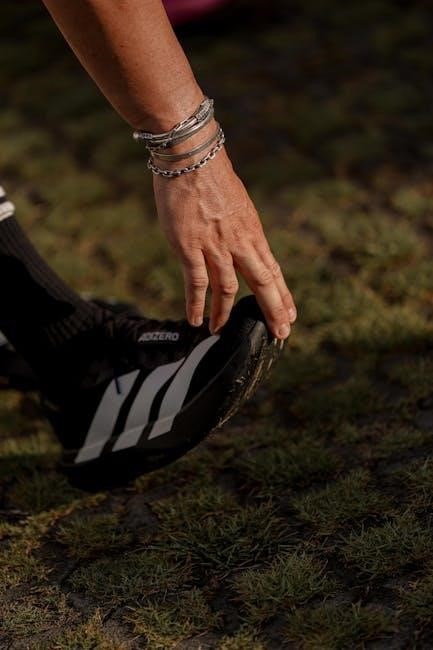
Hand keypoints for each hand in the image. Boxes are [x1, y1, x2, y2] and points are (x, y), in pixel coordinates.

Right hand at [152, 145, 296, 338]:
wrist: (192, 156)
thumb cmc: (211, 176)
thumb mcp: (237, 204)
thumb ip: (240, 228)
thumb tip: (242, 244)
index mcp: (252, 232)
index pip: (273, 270)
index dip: (282, 295)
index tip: (291, 315)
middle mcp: (239, 242)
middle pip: (262, 283)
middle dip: (273, 310)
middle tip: (280, 333)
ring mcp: (215, 246)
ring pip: (228, 288)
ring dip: (225, 312)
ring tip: (220, 330)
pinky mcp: (190, 247)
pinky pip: (196, 282)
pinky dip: (197, 304)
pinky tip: (196, 319)